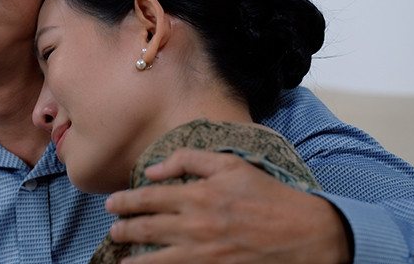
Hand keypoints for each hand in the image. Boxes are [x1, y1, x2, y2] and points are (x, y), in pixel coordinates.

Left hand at [105, 148, 351, 263]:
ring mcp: (202, 253)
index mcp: (197, 196)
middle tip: (112, 229)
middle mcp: (195, 226)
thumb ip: (189, 160)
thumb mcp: (230, 164)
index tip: (112, 203)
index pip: (149, 198)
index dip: (126, 201)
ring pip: (155, 259)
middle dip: (122, 229)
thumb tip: (154, 169)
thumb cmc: (265, 194)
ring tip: (119, 257)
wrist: (301, 231)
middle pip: (146, 228)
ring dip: (132, 259)